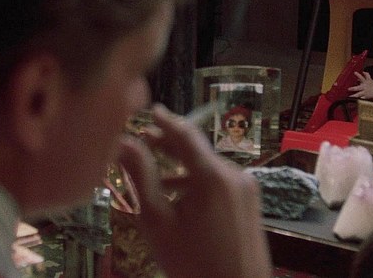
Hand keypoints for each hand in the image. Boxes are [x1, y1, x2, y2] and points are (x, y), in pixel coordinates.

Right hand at [117, 104, 270, 277]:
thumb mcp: (157, 220)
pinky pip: (221, 182)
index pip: (186, 134)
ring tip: (156, 174)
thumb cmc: (192, 262)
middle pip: (198, 149)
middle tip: (144, 139)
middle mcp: (235, 174)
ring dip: (183, 166)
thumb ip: (140, 177)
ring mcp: (247, 189)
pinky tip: (180, 197)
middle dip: (170, 144)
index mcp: (212, 175)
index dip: (166, 121)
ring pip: (209, 166)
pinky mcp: (251, 203)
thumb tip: (122, 143)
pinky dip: (199, 181)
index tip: (151, 110)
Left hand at [349, 71, 372, 101]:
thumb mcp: (370, 80)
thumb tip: (363, 71)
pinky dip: (359, 99)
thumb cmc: (372, 86)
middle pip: (358, 87)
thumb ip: (366, 76)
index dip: (358, 75)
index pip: (361, 78)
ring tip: (350, 97)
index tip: (355, 72)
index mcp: (365, 82)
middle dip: (353, 88)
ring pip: (359, 94)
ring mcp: (365, 92)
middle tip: (348, 89)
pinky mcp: (365, 97)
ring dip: (355, 95)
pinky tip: (356, 100)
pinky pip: (362, 98)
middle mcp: (364, 87)